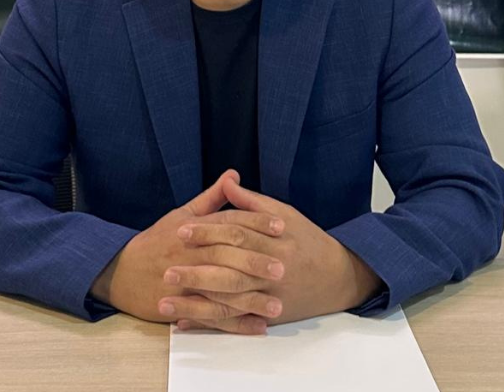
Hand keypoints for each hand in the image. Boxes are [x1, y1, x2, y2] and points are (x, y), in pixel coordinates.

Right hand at [89, 170, 286, 333]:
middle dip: (255, 263)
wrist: (120, 272)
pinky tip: (258, 326)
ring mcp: (184, 283)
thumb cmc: (155, 242)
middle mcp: (189, 255)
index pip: (228, 224)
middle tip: (283, 268)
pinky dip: (236, 324)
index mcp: (193, 230)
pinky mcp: (180, 307)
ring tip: (278, 304)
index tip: (282, 227)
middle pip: (225, 257)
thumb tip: (233, 175)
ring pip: (221, 291)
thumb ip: (211, 198)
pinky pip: (212, 317)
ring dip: (250, 300)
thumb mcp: (181, 215)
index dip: (256, 224)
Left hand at [170, 175, 382, 329]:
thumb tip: (227, 181)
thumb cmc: (307, 241)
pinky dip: (208, 323)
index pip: (237, 234)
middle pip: (231, 270)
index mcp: (277, 240)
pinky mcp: (269, 316)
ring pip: (230, 301)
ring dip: (195, 304)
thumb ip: (252, 202)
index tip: (181, 231)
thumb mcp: (285, 214)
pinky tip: (185, 322)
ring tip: (165, 302)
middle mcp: (274, 270)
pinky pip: (235, 321)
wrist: (338, 277)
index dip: (209, 231)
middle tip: (167, 270)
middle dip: (197, 272)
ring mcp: (271, 296)